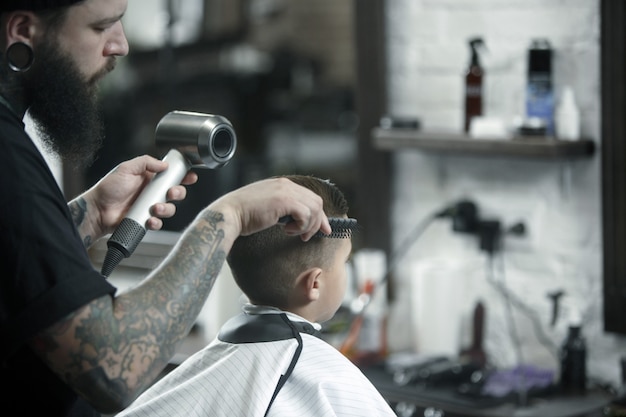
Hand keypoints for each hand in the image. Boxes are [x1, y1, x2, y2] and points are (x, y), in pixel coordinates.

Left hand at [83, 155, 197, 236]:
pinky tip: (150, 219)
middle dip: (178, 193)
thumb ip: (145, 162)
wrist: (97, 210)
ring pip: (170, 209)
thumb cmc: (108, 188)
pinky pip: (159, 223)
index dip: (183, 176)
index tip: (190, 177)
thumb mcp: (126, 169)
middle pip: (176, 193)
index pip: (171, 176)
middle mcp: (152, 193)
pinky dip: (157, 222)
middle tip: (172, 193)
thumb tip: (164, 165)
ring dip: (167, 209)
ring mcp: (150, 207)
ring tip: (155, 208)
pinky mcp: (146, 221)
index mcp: (150, 179)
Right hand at [210, 177, 330, 240]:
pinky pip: (306, 215)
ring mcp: (285, 191)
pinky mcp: (284, 201)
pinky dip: (301, 226)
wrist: (228, 214)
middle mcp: (286, 184)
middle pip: (316, 202)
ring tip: (293, 233)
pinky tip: (286, 230)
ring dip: (308, 226)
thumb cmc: (243, 215)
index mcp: (282, 185)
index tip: (324, 229)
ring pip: (314, 208)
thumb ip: (282, 209)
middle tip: (307, 237)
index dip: (319, 215)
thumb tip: (296, 220)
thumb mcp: (267, 208)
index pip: (309, 197)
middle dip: (318, 222)